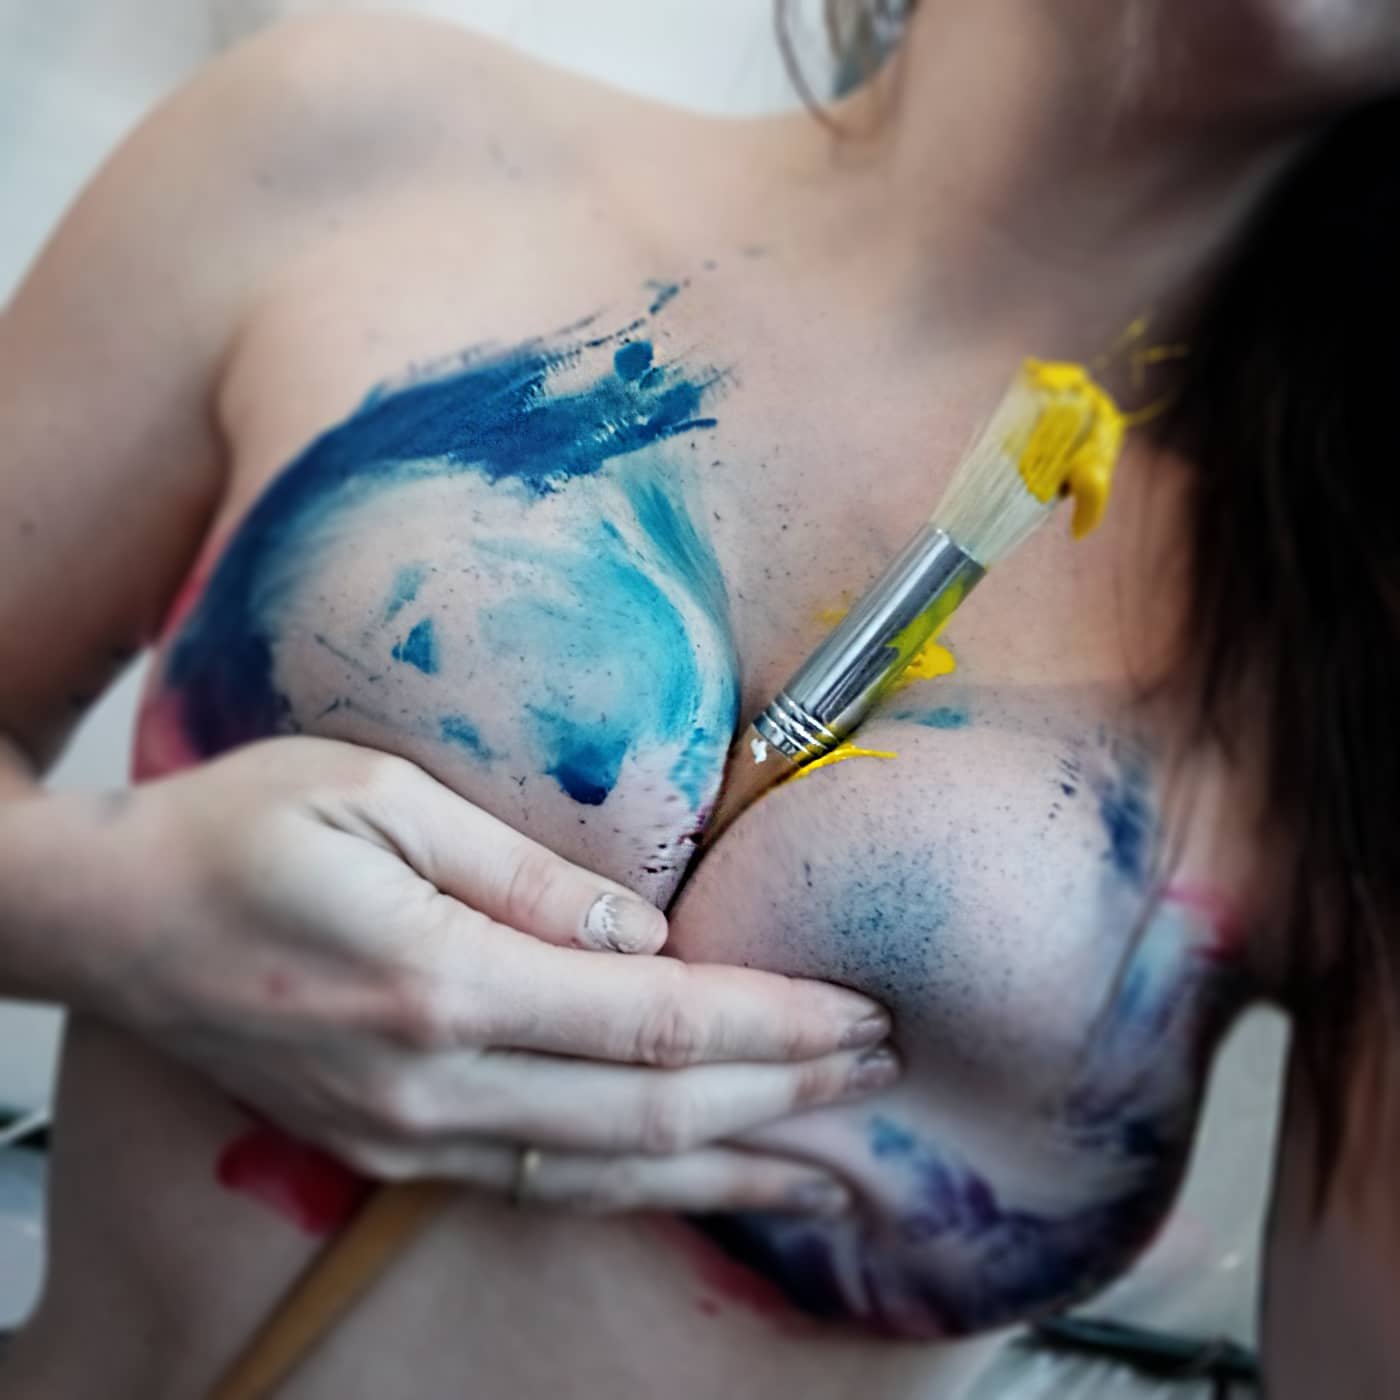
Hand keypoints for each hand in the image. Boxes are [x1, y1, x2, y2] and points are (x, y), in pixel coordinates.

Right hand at [66, 737, 895, 1214]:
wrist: (111, 920)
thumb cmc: (239, 829)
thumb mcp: (382, 795)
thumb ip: (526, 872)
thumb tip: (646, 930)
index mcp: (441, 981)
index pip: (659, 1023)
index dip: (775, 1024)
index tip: (860, 1012)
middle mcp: (434, 1082)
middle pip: (656, 1110)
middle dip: (786, 1093)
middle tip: (881, 1070)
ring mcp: (410, 1134)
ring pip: (611, 1172)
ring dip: (733, 1161)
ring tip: (832, 1157)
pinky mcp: (393, 1148)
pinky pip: (546, 1183)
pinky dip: (643, 1186)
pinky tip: (703, 1178)